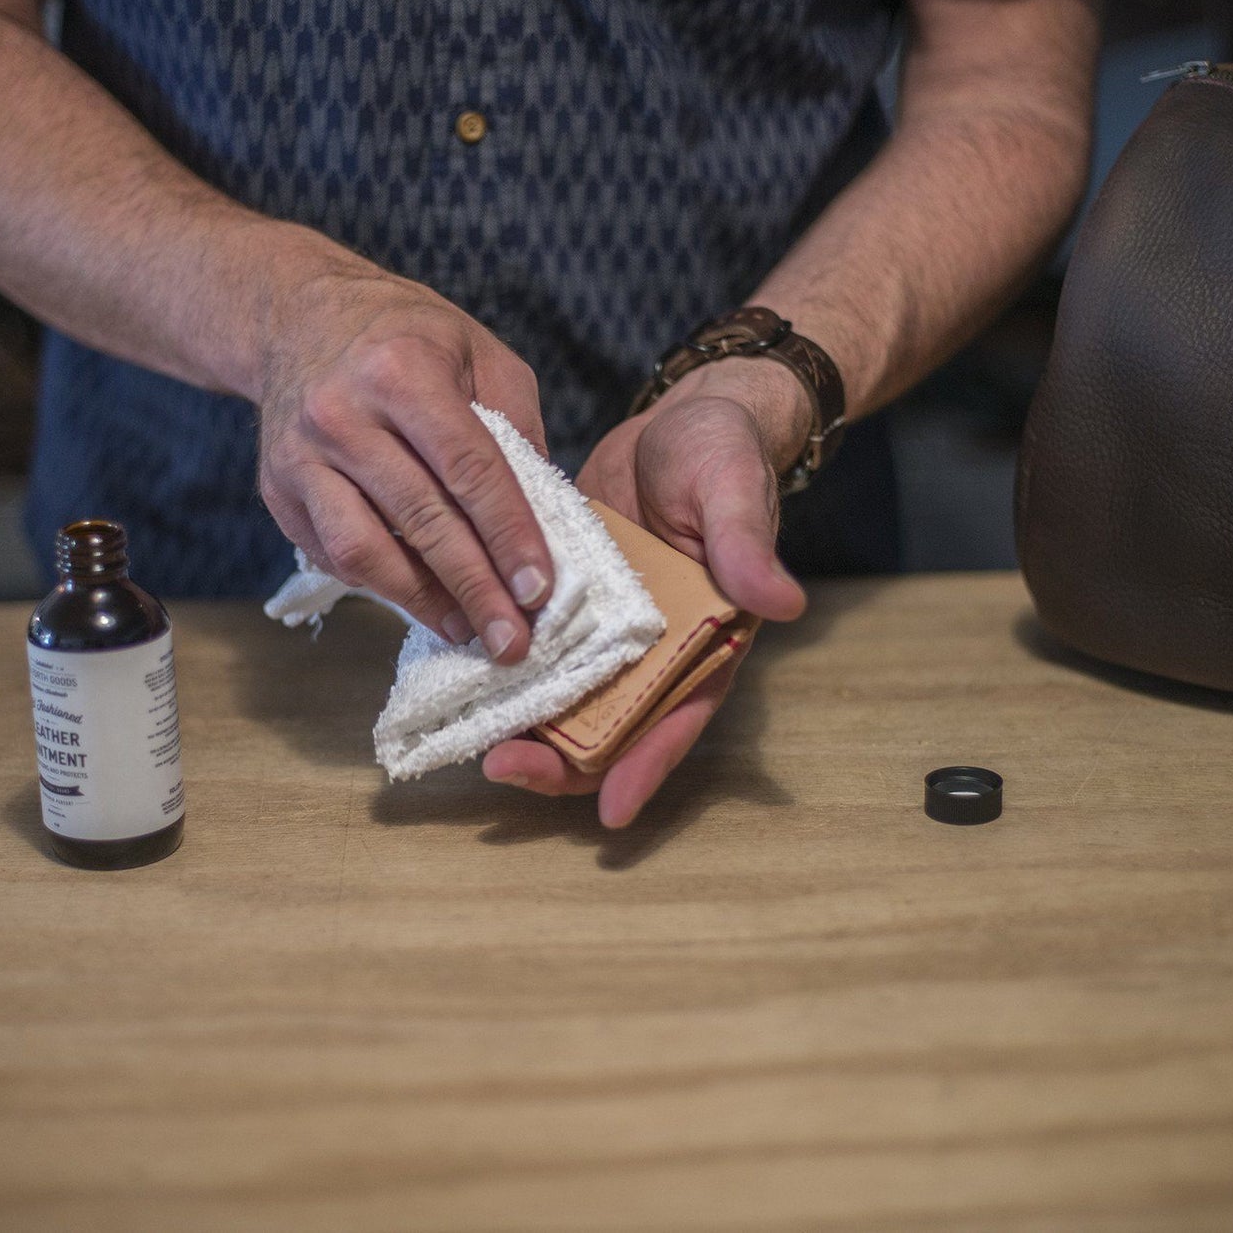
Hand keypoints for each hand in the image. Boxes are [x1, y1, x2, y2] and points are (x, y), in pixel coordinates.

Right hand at [256, 244, 553, 662]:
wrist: (296, 319)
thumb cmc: (405, 337)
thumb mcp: (477, 350)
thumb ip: (516, 422)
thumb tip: (543, 513)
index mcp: (401, 370)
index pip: (467, 467)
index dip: (507, 533)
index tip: (539, 588)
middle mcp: (341, 413)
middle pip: (421, 518)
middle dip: (474, 587)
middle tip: (513, 640)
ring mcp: (300, 456)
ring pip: (364, 549)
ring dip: (422, 600)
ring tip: (467, 630)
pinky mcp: (277, 490)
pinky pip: (334, 554)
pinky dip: (381, 585)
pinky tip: (421, 599)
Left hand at [480, 359, 811, 825]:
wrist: (682, 417)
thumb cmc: (724, 456)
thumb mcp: (734, 493)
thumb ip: (747, 548)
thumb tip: (781, 601)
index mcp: (704, 642)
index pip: (678, 719)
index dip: (646, 767)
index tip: (612, 815)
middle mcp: (651, 651)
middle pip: (607, 728)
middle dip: (559, 761)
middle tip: (503, 767)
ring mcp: (603, 631)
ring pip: (560, 697)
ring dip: (520, 723)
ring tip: (468, 737)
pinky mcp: (564, 600)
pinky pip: (532, 646)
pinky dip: (499, 665)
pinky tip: (452, 677)